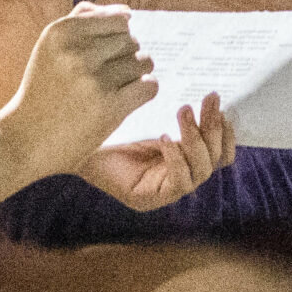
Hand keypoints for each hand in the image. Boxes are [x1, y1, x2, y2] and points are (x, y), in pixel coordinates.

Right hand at [0, 2, 155, 178]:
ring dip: (137, 74)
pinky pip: (149, 85)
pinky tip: (129, 98)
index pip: (118, 19)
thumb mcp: (50, 48)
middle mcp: (76, 52)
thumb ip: (81, 21)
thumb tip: (126, 12)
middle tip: (111, 74)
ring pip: (143, 62)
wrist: (25, 139)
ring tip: (118, 87)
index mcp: (60, 32)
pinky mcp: (109, 106)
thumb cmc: (44, 91)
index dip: (120, 35)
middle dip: (128, 55)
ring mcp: (93, 79)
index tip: (108, 52)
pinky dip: (146, 91)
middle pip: (132, 40)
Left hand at [84, 94, 234, 211]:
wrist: (65, 137)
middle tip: (209, 99)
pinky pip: (178, 183)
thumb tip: (211, 91)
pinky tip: (165, 138)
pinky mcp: (148, 200)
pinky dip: (177, 160)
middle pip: (214, 161)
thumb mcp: (148, 112)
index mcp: (179, 159)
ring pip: (201, 171)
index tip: (222, 105)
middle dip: (214, 128)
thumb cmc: (106, 123)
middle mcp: (175, 178)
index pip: (219, 155)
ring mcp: (162, 192)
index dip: (226, 133)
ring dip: (196, 140)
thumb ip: (177, 109)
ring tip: (183, 111)